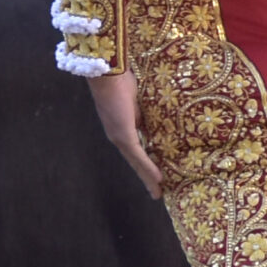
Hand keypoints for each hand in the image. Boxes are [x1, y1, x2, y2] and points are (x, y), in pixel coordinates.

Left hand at [89, 72, 164, 196]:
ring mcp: (119, 137)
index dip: (143, 164)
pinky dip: (148, 168)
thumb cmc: (119, 81)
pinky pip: (138, 155)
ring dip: (147, 178)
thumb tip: (152, 124)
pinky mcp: (123, 135)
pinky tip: (158, 178)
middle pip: (134, 162)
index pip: (133, 151)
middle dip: (145, 178)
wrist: (108, 73)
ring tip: (157, 192)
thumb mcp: (135, 100)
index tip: (153, 177)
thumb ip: (141, 114)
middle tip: (156, 193)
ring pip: (136, 163)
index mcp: (120, 127)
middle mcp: (117, 136)